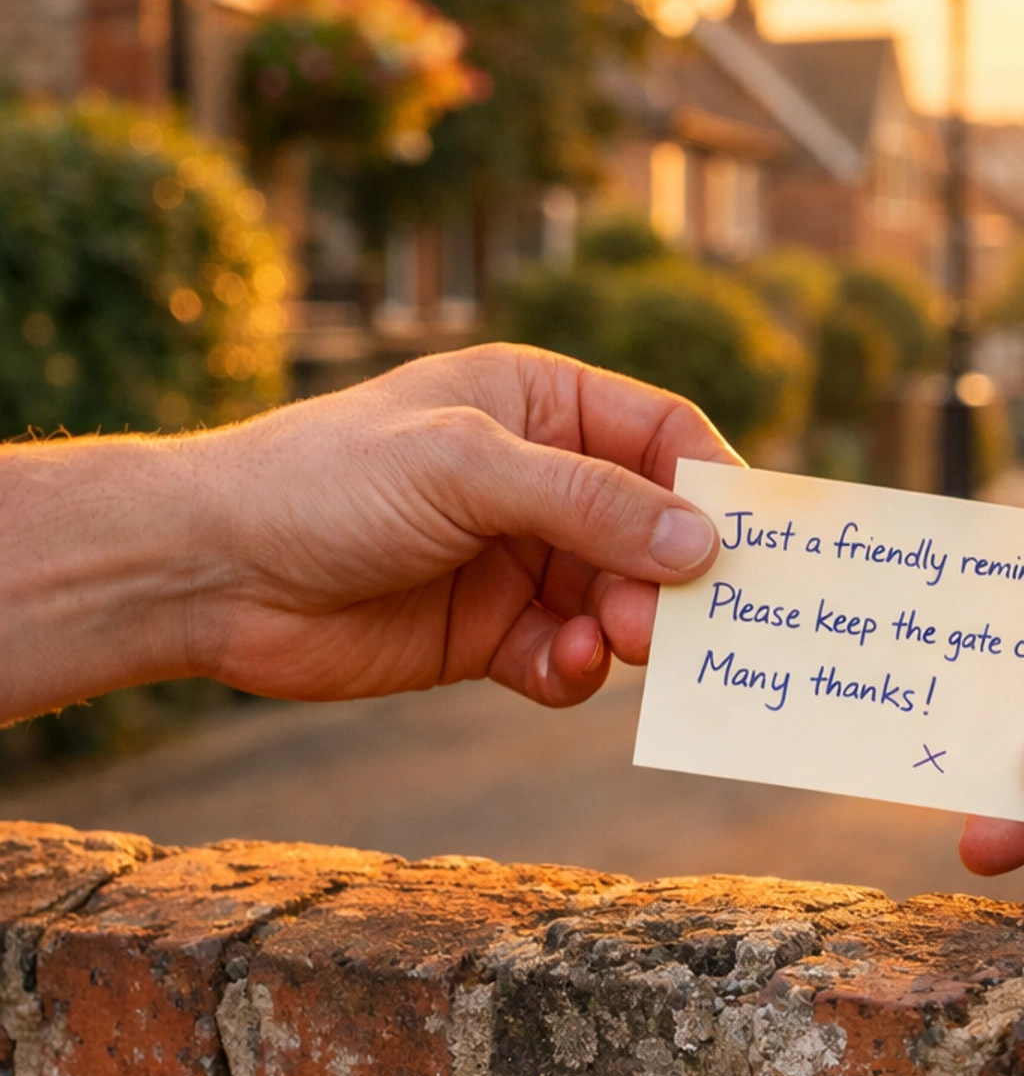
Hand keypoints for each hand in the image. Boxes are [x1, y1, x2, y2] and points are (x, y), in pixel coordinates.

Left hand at [0, 346, 737, 721]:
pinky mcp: (490, 635)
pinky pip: (569, 658)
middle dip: (676, 574)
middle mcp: (538, 478)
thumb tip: (703, 541)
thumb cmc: (329, 482)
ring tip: (615, 644)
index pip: (664, 434)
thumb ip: (587, 502)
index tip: (758, 544)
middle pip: (655, 527)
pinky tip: (555, 671)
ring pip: (621, 600)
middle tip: (682, 619)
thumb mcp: (466, 467)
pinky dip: (577, 671)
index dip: (717, 484)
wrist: (212, 571)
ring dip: (631, 628)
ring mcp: (516, 559)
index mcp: (538, 403)